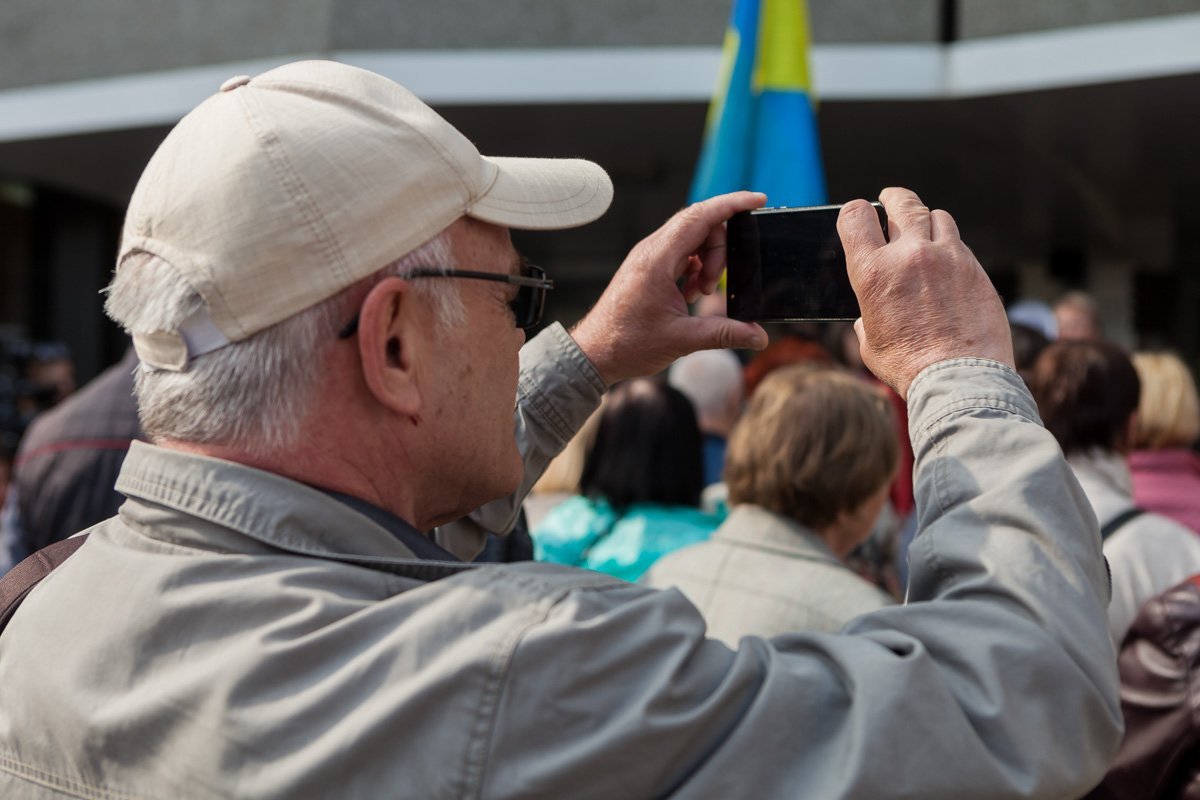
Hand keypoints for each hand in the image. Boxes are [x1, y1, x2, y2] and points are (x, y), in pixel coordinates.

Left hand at [570, 191, 768, 385]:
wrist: (594, 352)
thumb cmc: (628, 343)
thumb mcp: (682, 339)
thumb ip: (725, 334)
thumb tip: (759, 337)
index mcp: (657, 259)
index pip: (700, 217)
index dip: (732, 204)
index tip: (758, 200)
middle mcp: (651, 250)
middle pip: (700, 225)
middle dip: (720, 250)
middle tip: (714, 287)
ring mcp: (648, 256)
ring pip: (692, 239)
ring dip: (707, 261)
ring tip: (701, 293)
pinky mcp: (648, 266)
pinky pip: (681, 252)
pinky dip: (695, 267)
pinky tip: (691, 294)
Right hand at [839, 187, 1013, 399]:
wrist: (959, 377)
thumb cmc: (909, 366)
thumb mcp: (870, 340)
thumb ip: (867, 314)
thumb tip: (869, 314)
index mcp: (872, 272)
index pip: (855, 215)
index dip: (855, 211)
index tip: (860, 214)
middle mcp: (909, 255)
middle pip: (902, 203)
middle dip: (893, 198)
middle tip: (891, 199)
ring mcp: (947, 257)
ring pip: (936, 216)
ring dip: (925, 221)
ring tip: (923, 231)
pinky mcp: (974, 268)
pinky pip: (959, 243)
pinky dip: (949, 246)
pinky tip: (946, 263)